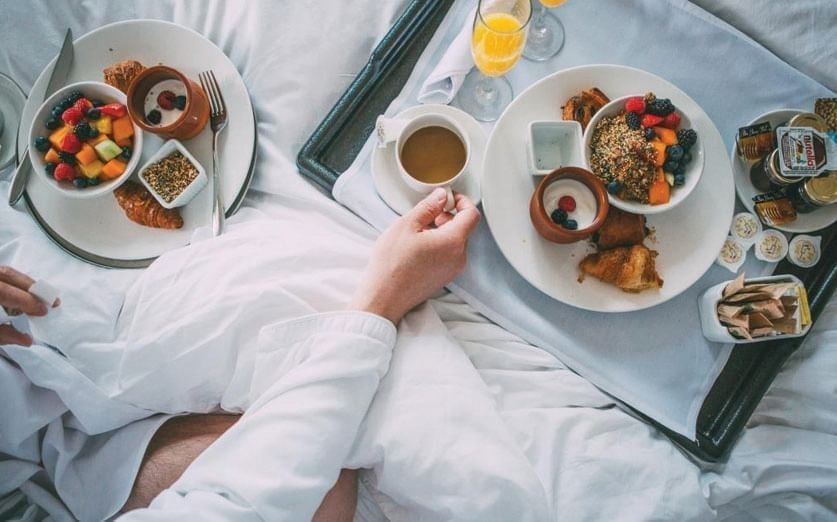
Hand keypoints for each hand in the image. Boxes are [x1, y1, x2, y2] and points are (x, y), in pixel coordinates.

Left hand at [0, 266, 54, 345]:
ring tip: (40, 294)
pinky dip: (13, 280)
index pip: (9, 294)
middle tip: (51, 299)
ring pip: (6, 271)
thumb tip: (26, 340)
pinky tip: (22, 290)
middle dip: (33, 287)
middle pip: (10, 275)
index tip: (43, 311)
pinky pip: (2, 273)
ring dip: (25, 282)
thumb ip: (4, 335)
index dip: (29, 302)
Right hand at [351, 188, 479, 323]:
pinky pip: (449, 254)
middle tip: (426, 215)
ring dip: (441, 231)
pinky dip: (438, 245)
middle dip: (447, 217)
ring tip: (417, 233)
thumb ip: (428, 206)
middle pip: (463, 228)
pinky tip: (417, 247)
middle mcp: (459, 257)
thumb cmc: (391, 265)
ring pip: (455, 241)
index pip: (471, 214)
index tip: (450, 197)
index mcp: (453, 242)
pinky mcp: (445, 278)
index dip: (462, 201)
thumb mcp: (406, 225)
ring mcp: (453, 270)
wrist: (384, 297)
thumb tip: (441, 196)